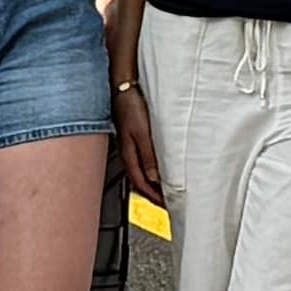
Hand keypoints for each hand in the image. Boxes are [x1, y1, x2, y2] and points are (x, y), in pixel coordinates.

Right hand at [110, 77, 163, 208]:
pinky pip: (143, 160)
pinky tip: (160, 166)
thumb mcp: (142, 132)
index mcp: (129, 155)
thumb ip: (149, 156)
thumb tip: (155, 178)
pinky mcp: (134, 136)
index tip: (167, 206)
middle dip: (154, 194)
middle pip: (141, 182)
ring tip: (167, 189)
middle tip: (169, 202)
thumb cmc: (130, 105)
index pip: (141, 185)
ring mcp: (130, 145)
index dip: (154, 197)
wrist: (122, 85)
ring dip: (154, 182)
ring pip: (142, 171)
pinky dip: (152, 169)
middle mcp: (128, 153)